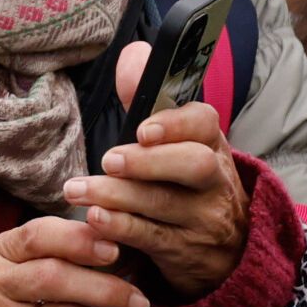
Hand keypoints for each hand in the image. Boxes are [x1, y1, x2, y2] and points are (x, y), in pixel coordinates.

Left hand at [61, 41, 249, 299]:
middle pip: (194, 165)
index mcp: (210, 144)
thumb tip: (133, 53)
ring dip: (116, 195)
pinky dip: (121, 228)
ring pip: (164, 205)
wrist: (229, 252)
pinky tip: (94, 218)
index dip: (174, 123)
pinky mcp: (186, 252)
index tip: (142, 129)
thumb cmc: (185, 183)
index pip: (205, 123)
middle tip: (109, 159)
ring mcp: (203, 219)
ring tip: (77, 189)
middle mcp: (214, 180)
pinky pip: (153, 239)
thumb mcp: (177, 142)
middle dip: (148, 161)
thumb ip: (148, 99)